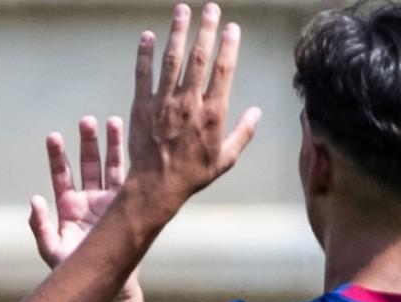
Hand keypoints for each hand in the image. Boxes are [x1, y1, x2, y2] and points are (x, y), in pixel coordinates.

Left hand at [30, 116, 124, 268]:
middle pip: (87, 164)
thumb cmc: (75, 270)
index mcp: (68, 206)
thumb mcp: (52, 250)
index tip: (54, 137)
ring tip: (112, 122)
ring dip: (111, 145)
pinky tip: (137, 144)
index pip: (61, 174)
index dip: (57, 156)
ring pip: (110, 167)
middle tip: (87, 121)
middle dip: (87, 142)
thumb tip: (34, 200)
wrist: (106, 284)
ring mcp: (109, 202)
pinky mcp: (127, 207)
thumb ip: (40, 227)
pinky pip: (129, 181)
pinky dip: (132, 163)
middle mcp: (89, 199)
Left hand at [125, 3, 261, 218]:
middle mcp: (189, 103)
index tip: (232, 28)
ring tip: (181, 10)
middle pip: (199, 57)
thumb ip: (243, 133)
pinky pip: (143, 74)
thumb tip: (258, 112)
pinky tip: (147, 36)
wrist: (157, 186)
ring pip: (171, 60)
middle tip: (210, 8)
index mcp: (212, 114)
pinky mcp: (142, 106)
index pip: (223, 71)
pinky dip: (145, 54)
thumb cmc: (193, 175)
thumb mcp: (226, 159)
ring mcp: (164, 102)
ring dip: (177, 32)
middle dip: (205, 29)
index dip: (229, 46)